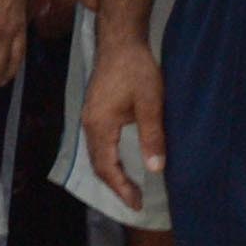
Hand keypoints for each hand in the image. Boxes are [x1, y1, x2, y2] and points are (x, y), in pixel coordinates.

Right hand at [78, 37, 162, 210]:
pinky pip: (97, 144)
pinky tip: (121, 161)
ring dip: (111, 174)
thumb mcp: (151, 103)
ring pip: (96, 155)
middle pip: (97, 165)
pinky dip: (108, 160)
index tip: (137, 204)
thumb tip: (155, 169)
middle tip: (135, 201)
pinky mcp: (94, 111)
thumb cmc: (137, 69)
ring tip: (129, 187)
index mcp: (100, 125)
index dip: (122, 188)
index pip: (107, 167)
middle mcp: (89, 124)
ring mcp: (89, 117)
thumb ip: (152, 136)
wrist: (120, 41)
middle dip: (115, 186)